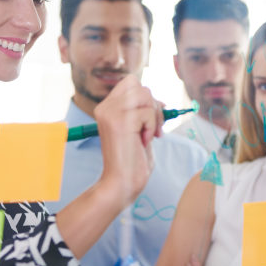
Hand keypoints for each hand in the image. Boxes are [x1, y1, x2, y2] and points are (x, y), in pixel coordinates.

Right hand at [95, 75, 163, 205]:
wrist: (122, 183)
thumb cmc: (132, 160)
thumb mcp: (137, 130)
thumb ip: (143, 112)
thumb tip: (159, 101)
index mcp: (107, 108)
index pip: (131, 82)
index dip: (147, 97)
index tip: (153, 118)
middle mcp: (105, 107)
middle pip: (139, 85)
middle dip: (153, 105)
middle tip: (153, 129)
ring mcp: (111, 112)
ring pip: (145, 94)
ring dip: (154, 116)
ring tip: (148, 135)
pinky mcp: (119, 121)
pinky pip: (147, 112)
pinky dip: (151, 127)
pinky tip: (143, 142)